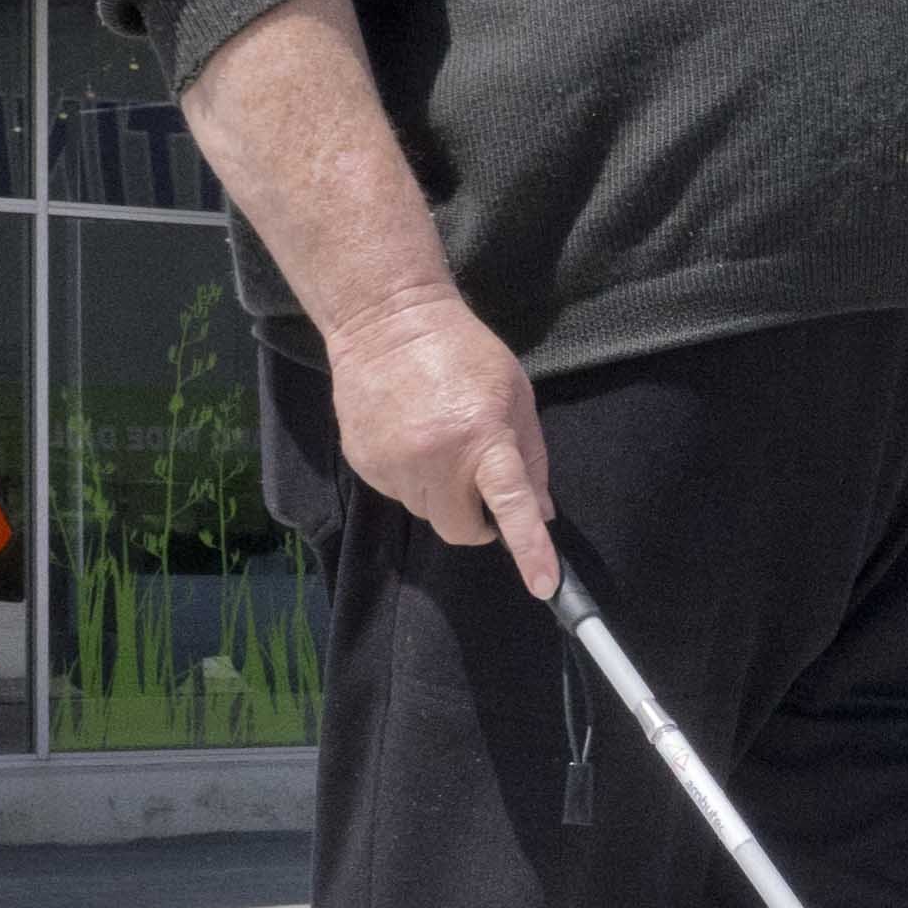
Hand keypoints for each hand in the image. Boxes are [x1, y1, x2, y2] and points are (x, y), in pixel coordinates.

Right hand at [327, 297, 557, 592]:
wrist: (385, 321)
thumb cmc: (462, 352)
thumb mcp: (515, 395)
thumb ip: (531, 458)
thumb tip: (540, 513)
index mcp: (482, 437)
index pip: (510, 505)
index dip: (529, 549)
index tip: (543, 585)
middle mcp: (435, 457)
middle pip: (460, 530)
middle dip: (477, 521)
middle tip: (481, 489)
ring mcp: (393, 463)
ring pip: (427, 512)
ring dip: (443, 495)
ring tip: (440, 443)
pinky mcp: (363, 462)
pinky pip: (397, 493)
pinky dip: (412, 479)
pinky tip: (411, 437)